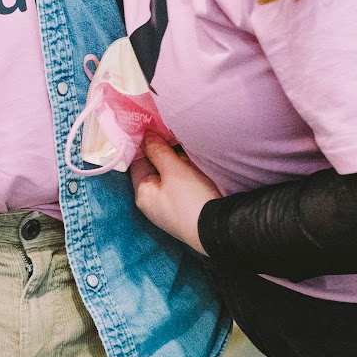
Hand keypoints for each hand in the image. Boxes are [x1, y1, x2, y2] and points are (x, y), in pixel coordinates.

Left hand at [130, 135, 220, 255]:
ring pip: (171, 173)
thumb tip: (145, 135)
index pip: (137, 161)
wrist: (220, 230)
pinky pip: (183, 182)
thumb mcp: (174, 171)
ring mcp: (170, 204)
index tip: (153, 125)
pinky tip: (198, 164)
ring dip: (180, 162)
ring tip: (190, 152)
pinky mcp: (186, 206)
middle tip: (177, 139)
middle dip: (167, 153)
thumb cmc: (191, 200)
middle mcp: (153, 200)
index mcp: (143, 193)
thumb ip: (158, 151)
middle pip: (155, 166)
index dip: (144, 143)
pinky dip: (188, 172)